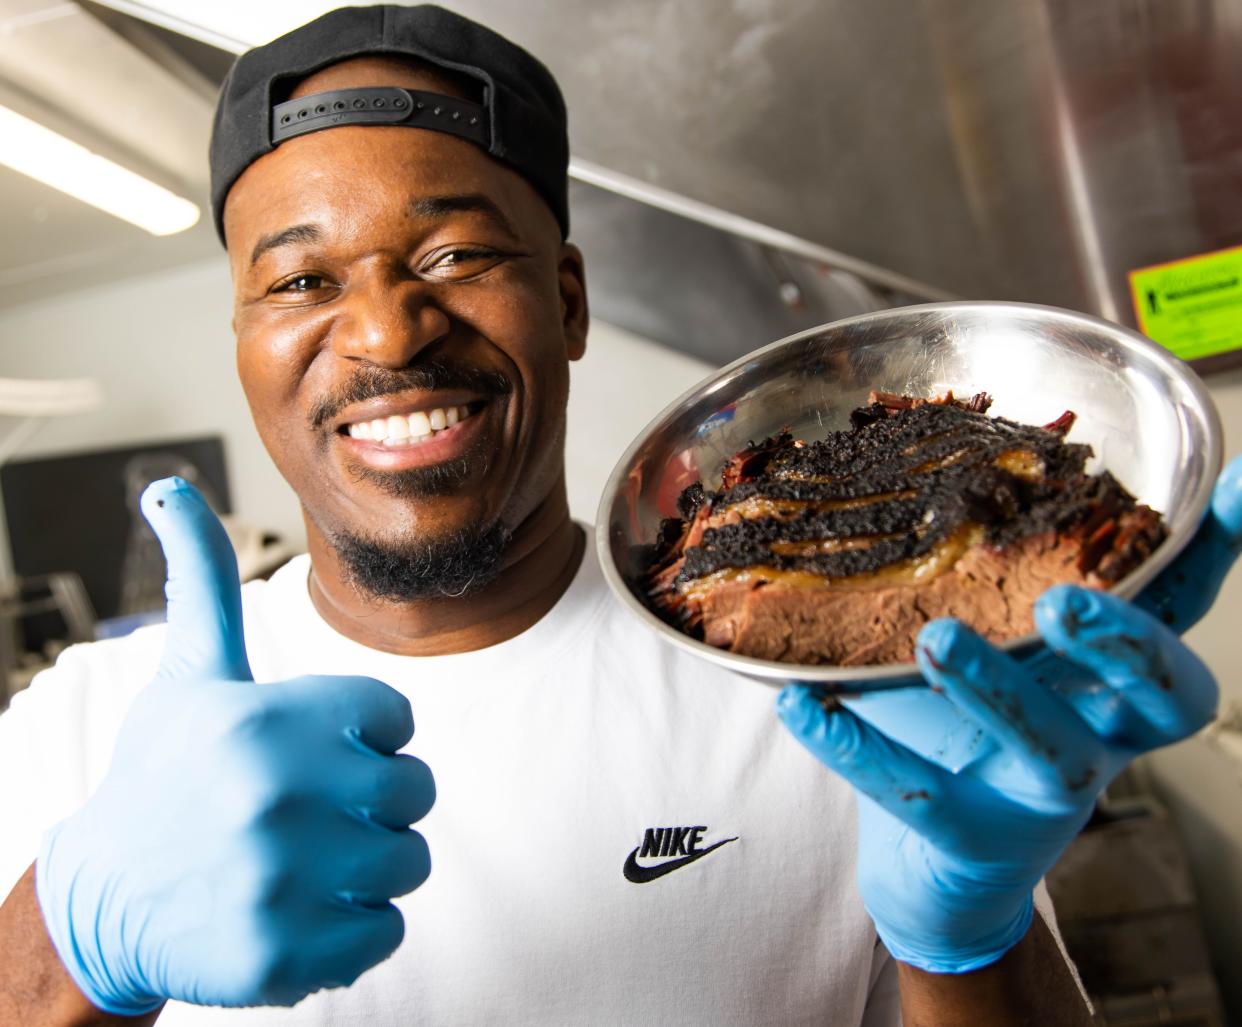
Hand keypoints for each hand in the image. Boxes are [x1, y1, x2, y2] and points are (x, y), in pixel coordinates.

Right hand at [35, 478, 433, 1012]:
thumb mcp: (188, 671)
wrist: (105, 897)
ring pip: (408, 862)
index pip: (398, 715)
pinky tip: (299, 907)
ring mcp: (279, 881)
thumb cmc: (165, 771)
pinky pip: (385, 933)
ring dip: (369, 864)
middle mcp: (274, 795)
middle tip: (319, 810)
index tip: (322, 749)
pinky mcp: (283, 958)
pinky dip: (354, 929)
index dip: (368, 733)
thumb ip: (203, 579)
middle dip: (379, 800)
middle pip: (416, 790)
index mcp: (267, 719)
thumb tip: (170, 489)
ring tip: (307, 858)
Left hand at [777, 454, 1241, 972]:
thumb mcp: (990, 646)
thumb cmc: (965, 728)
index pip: (1179, 609)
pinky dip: (856, 746)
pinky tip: (803, 703)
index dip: (1216, 551)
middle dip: (1125, 643)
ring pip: (1051, 748)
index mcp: (1109, 677)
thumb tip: (943, 463)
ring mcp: (1042, 796)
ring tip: (936, 640)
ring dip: (997, 692)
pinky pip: (916, 794)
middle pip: (1159, 694)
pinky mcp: (972, 839)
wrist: (934, 860)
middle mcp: (1099, 734)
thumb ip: (987, 580)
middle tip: (1061, 600)